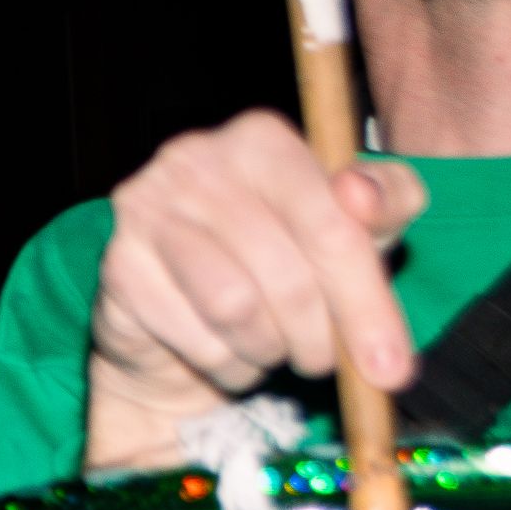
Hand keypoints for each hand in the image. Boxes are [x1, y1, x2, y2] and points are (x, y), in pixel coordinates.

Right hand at [87, 110, 426, 470]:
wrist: (184, 310)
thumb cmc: (282, 259)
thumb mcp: (353, 229)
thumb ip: (386, 201)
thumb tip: (361, 194)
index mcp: (262, 140)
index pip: (331, 227)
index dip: (367, 304)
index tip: (391, 369)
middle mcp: (196, 160)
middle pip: (287, 276)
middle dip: (318, 337)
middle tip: (323, 360)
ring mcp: (147, 210)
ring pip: (236, 308)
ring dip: (267, 348)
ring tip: (271, 347)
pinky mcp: (119, 264)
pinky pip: (194, 335)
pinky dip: (225, 362)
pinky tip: (227, 352)